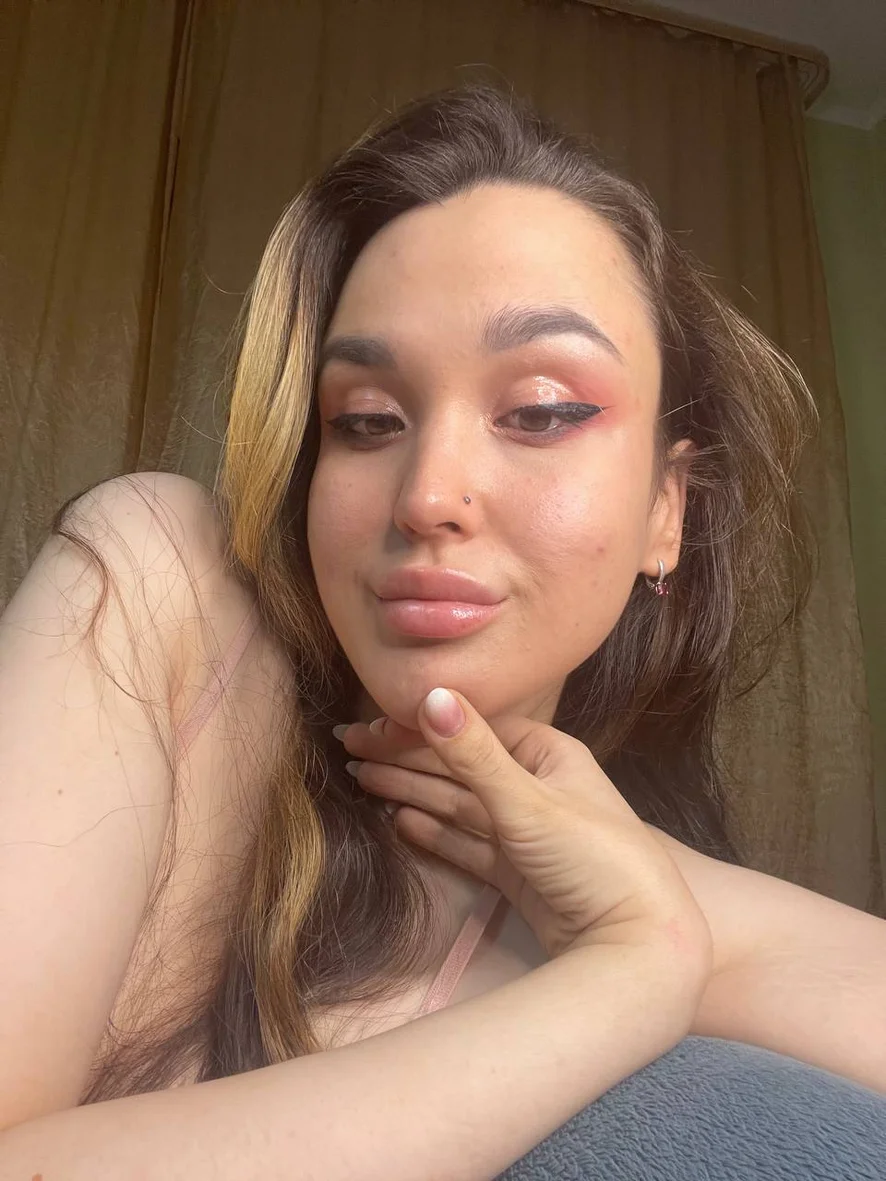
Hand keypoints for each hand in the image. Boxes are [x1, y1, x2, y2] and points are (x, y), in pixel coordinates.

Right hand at [335, 688, 712, 978]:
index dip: (420, 728)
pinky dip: (435, 833)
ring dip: (412, 792)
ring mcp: (528, 834)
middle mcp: (538, 788)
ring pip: (460, 806)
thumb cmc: (592, 859)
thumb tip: (429, 694)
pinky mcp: (520, 874)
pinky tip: (400, 822)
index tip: (368, 728)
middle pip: (461, 767)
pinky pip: (469, 844)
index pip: (473, 730)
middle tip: (348, 750)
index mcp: (550, 755)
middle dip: (406, 758)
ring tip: (361, 780)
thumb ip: (473, 753)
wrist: (636, 946)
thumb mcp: (528, 801)